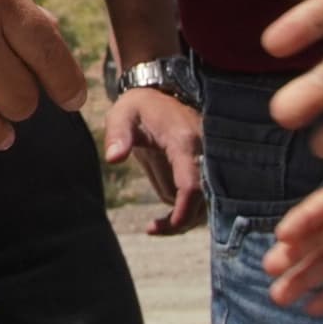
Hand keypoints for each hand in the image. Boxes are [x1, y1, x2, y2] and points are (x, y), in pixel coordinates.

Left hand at [102, 86, 205, 233]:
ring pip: (205, 204)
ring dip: (182, 218)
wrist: (162, 94)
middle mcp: (206, 153)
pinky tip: (162, 221)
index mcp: (185, 142)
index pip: (192, 185)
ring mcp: (209, 162)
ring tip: (154, 225)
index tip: (161, 227)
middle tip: (153, 229)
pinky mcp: (206, 170)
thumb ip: (117, 134)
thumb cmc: (139, 106)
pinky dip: (185, 213)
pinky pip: (201, 200)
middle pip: (205, 201)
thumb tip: (113, 158)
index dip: (182, 211)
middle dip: (182, 221)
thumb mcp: (123, 114)